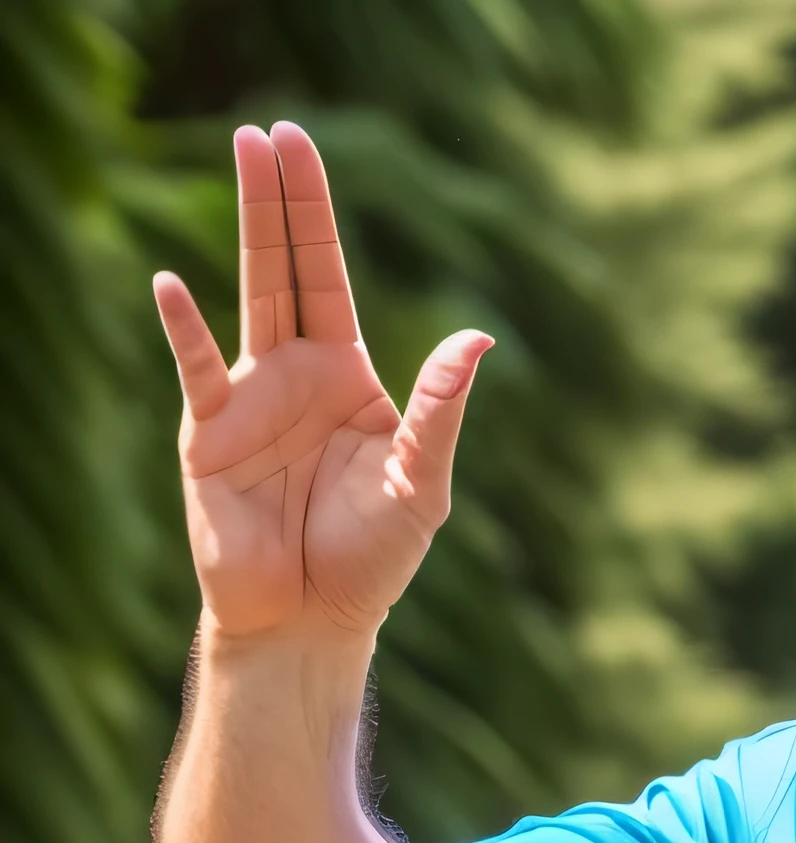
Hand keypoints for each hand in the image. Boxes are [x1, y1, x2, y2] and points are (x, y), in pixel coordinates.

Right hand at [153, 121, 491, 641]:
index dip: (317, 214)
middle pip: (285, 269)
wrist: (311, 618)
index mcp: (347, 377)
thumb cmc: (370, 559)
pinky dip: (187, 331)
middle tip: (266, 131)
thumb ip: (442, 410)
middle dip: (278, 201)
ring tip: (239, 159)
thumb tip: (479, 337)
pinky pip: (198, 371)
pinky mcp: (208, 434)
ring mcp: (247, 398)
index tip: (302, 148)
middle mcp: (294, 374)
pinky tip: (176, 287)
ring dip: (246, 231)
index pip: (330, 278)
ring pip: (248, 297)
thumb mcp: (421, 484)